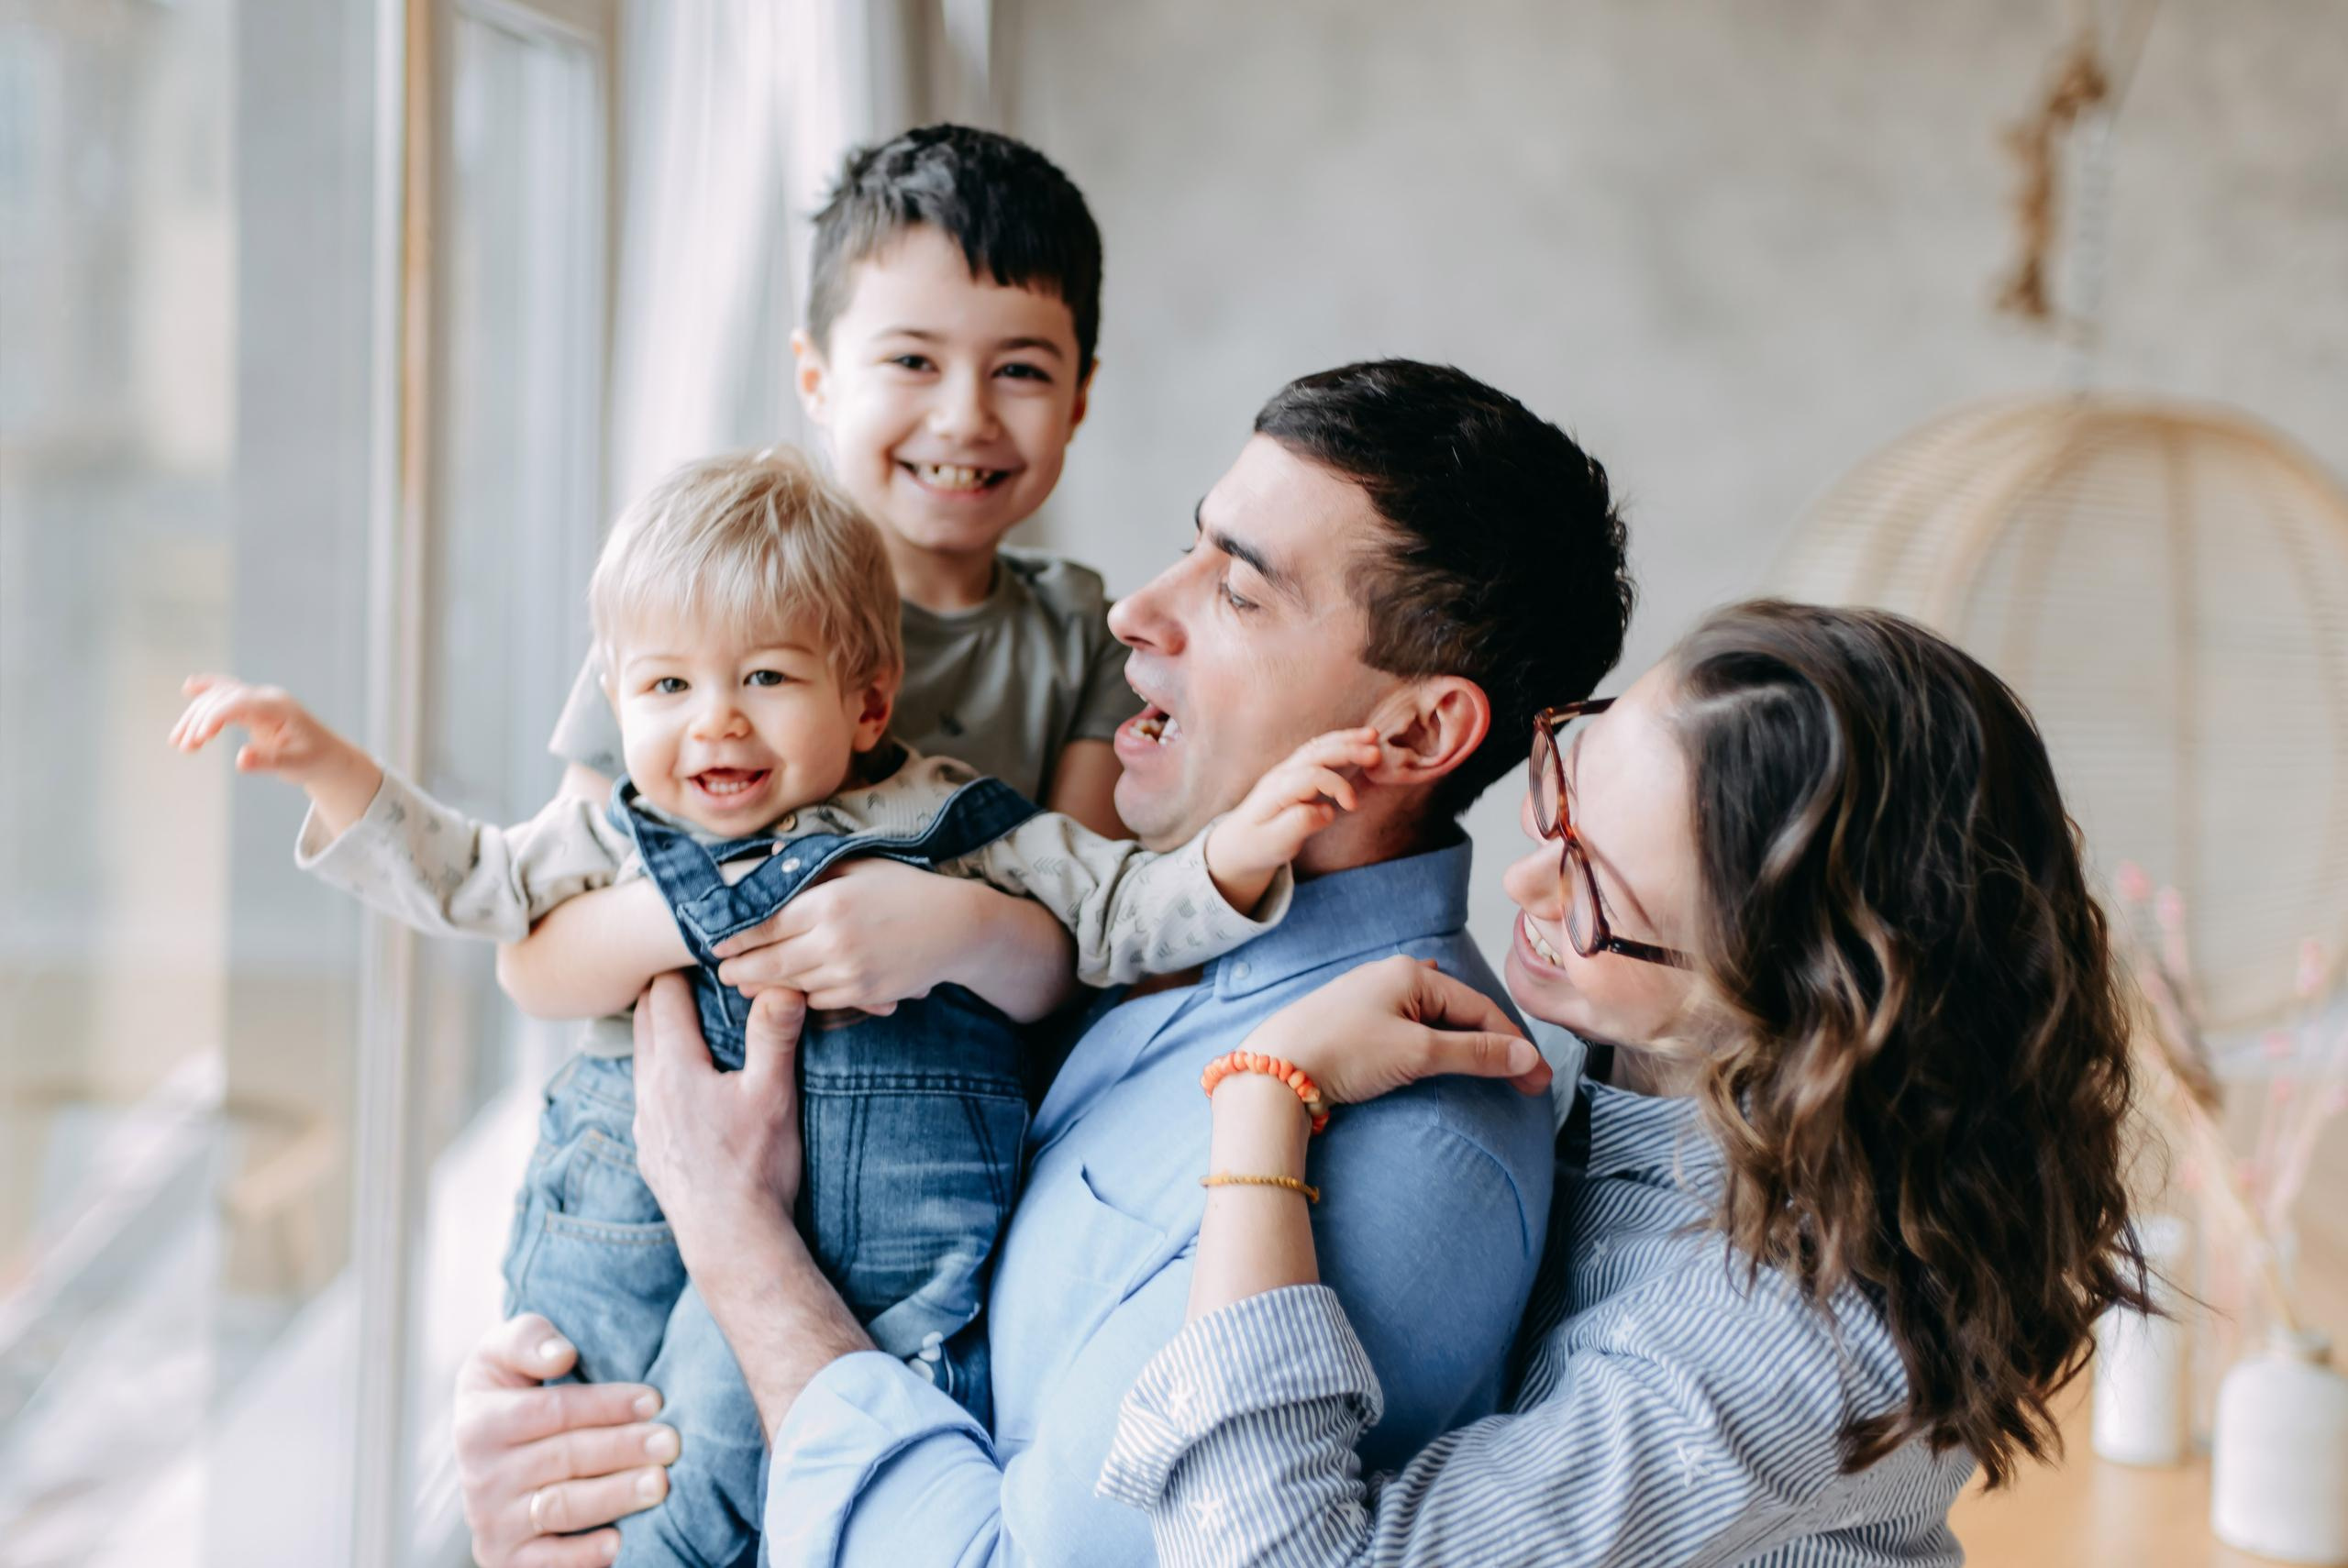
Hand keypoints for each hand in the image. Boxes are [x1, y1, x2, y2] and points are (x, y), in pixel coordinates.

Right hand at [168, 672, 381, 833]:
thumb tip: (240, 760)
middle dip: (200, 720)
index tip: (200, 738)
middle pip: (224, 698)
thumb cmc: (314, 760)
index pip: (241, 703)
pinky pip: (224, 696)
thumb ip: (268, 761)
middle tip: (184, 747)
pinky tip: (188, 688)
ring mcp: (258, 700)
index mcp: (280, 707)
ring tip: (179, 744)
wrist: (326, 755)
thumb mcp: (296, 765)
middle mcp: (266, 698)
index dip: (217, 716)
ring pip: (218, 697)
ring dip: (195, 717)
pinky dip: (206, 696)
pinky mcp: (251, 707)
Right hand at [451, 1314, 674, 1566]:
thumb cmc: (515, 1390)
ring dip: (615, 1496)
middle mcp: (479, 1474)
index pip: (552, 1411)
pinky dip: (582, 1555)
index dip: (606, 1404)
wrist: (491, 1454)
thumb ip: (527, 1338)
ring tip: (661, 1484)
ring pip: (562, 1506)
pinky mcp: (505, 1558)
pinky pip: (545, 1563)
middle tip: (671, 1443)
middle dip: (623, 1448)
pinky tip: (619, 1543)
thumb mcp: (503, 1354)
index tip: (655, 1400)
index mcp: (478, 1420)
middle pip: (564, 1458)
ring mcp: (491, 1521)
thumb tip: (562, 1354)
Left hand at [632, 974, 806, 1260]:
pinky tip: (687, 1083)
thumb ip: (773, 1034)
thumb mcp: (774, 1094)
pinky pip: (647, 1096)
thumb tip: (780, 983)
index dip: (677, 967)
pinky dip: (661, 1073)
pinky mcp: (651, 1151)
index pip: (662, 997)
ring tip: (687, 1019)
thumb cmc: (756, 1167)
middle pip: (642, 1022)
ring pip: (642, 1060)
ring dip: (658, 1033)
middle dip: (661, 991)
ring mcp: (646, 1123)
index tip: (696, 947)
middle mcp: (649, 1091)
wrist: (732, 1242)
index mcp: (675, 1068)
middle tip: (688, 970)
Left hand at [709, 857, 992, 1014]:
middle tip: (722, 971)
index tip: (717, 940)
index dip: (735, 936)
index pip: (764, 924)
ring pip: (792, 985)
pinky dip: (801, 996)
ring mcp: (849, 972)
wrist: (958, 927)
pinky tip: (790, 991)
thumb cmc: (907, 887)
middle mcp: (833, 941)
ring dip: (764, 986)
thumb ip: (813, 863)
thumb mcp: (861, 864)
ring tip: (746, 983)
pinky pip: (820, 1000)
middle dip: (740, 969)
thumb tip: (772, 852)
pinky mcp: (864, 994)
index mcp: (827, 903)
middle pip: (769, 962)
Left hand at [1205, 727, 1383, 900]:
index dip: (1336, 785)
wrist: (1238, 843)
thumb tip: (1327, 811)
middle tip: (1377, 753)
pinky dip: (1340, 743)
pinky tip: (1360, 740)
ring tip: (1374, 736)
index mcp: (1276, 792)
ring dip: (1346, 740)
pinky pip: (1319, 751)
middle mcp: (1282, 775)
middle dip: (1347, 750)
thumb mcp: (1274, 844)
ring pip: (1318, 747)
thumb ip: (1299, 826)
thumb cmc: (1258, 846)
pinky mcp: (1295, 772)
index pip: (1311, 777)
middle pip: (1316, 754)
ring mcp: (1287, 770)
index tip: (1353, 805)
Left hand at [1244, 955, 1552, 1105]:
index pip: (1479, 1008)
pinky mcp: (1352, 1022)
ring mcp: (1369, 997)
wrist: (1273, 1070)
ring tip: (1493, 1068)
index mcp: (1410, 973)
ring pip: (1434, 1018)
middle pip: (1459, 1011)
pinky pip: (1408, 1026)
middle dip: (1495, 1045)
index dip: (1514, 1046)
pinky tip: (1438, 1039)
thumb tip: (1525, 1057)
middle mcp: (1391, 976)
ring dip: (1465, 1043)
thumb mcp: (1418, 1052)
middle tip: (1525, 1083)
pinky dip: (1434, 1040)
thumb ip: (1475, 1053)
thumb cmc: (1341, 1052)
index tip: (1539, 1081)